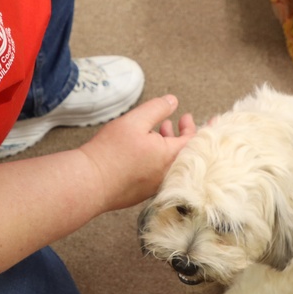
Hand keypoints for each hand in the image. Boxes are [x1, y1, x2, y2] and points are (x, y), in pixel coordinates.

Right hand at [77, 95, 195, 210]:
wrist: (88, 183)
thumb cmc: (110, 152)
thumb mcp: (136, 121)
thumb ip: (157, 108)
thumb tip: (174, 101)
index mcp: (171, 157)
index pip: (195, 141)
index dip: (201, 127)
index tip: (204, 118)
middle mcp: (167, 175)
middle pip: (184, 152)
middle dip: (184, 134)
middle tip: (184, 120)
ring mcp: (154, 186)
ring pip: (170, 162)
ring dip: (169, 143)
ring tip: (163, 128)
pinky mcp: (141, 192)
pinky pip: (158, 172)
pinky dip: (159, 156)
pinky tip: (147, 146)